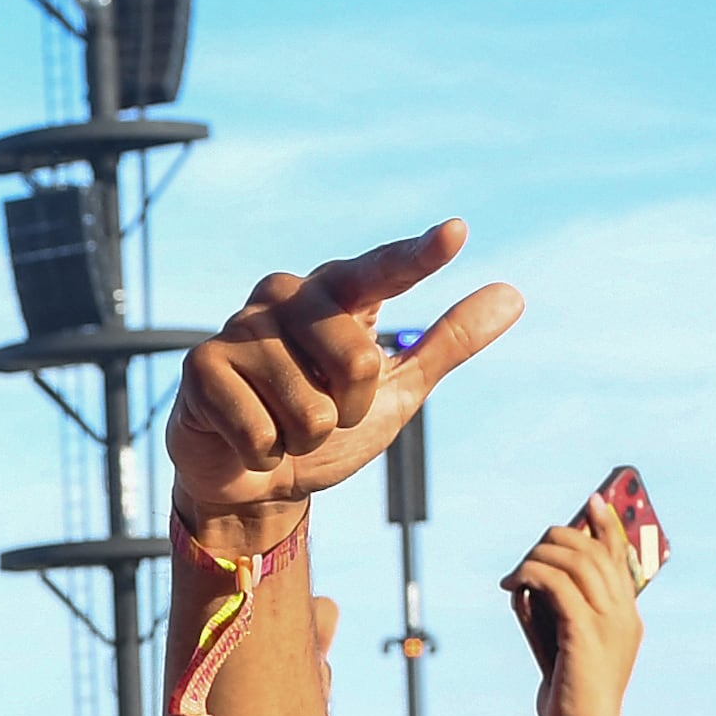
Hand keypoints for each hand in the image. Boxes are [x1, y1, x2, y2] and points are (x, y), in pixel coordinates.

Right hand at [165, 224, 519, 557]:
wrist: (253, 481)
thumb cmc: (326, 425)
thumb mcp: (395, 389)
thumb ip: (447, 342)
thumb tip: (513, 294)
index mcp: (336, 294)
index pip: (381, 272)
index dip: (417, 258)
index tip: (456, 234)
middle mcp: (285, 296)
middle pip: (358, 363)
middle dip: (348, 412)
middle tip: (320, 414)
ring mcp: (239, 328)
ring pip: (309, 410)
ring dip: (302, 439)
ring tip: (279, 426)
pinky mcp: (202, 368)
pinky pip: (261, 432)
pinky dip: (263, 453)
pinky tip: (246, 438)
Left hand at [502, 508, 649, 715]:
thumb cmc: (569, 693)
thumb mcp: (560, 642)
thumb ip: (552, 610)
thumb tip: (528, 581)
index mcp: (628, 616)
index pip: (622, 558)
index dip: (607, 525)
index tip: (592, 501)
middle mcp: (624, 614)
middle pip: (595, 551)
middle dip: (558, 540)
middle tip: (530, 554)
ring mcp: (609, 623)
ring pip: (576, 561)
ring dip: (540, 556)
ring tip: (516, 573)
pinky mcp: (585, 633)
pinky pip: (558, 585)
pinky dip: (532, 576)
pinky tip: (515, 585)